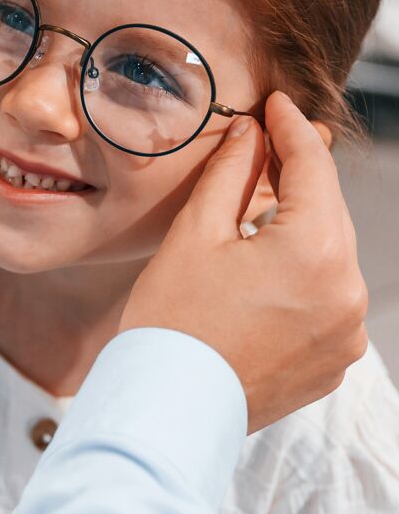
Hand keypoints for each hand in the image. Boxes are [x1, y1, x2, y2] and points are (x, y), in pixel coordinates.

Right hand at [120, 92, 367, 431]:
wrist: (166, 408)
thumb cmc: (171, 322)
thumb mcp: (195, 235)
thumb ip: (231, 174)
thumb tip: (251, 133)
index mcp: (317, 253)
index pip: (314, 169)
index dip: (293, 130)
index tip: (278, 105)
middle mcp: (348, 293)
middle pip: (328, 213)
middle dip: (298, 179)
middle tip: (267, 147)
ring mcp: (346, 334)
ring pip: (329, 258)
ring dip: (299, 231)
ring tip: (256, 218)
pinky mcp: (333, 362)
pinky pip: (326, 301)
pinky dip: (301, 279)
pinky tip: (262, 276)